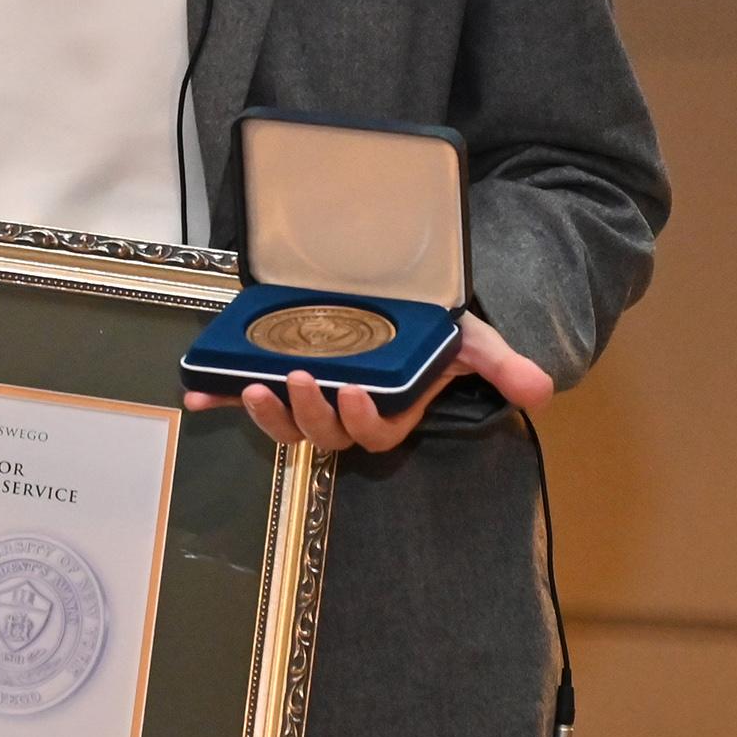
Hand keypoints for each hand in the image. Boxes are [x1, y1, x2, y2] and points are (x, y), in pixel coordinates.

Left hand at [184, 312, 552, 453]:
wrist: (404, 302)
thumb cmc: (439, 332)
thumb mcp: (473, 342)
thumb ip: (502, 365)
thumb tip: (542, 391)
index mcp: (389, 412)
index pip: (374, 434)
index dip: (360, 420)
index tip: (354, 391)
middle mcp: (345, 413)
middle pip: (322, 434)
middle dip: (309, 413)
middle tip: (298, 379)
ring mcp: (308, 399)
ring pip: (284, 426)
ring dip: (263, 415)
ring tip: (249, 387)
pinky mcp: (276, 378)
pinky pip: (242, 399)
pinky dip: (217, 399)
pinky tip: (194, 395)